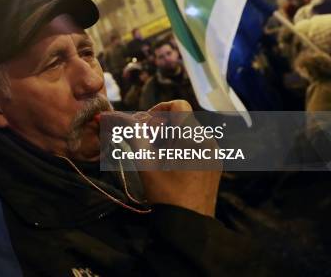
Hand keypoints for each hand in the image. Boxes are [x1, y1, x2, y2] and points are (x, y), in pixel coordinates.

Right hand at [121, 100, 221, 216]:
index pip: (177, 105)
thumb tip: (115, 117)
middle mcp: (207, 139)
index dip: (158, 111)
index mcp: (191, 136)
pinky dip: (182, 147)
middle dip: (161, 126)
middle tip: (146, 143)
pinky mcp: (215, 163)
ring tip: (157, 157)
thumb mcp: (145, 164)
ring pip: (189, 131)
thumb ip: (133, 136)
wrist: (189, 225)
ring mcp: (214, 152)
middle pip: (181, 118)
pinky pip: (197, 144)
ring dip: (170, 137)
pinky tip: (171, 165)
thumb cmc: (165, 194)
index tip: (146, 128)